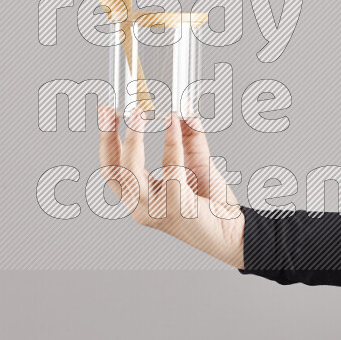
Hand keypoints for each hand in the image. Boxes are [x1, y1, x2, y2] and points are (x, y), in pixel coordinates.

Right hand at [97, 105, 244, 268]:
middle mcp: (142, 206)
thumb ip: (187, 137)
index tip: (106, 112)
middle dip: (107, 139)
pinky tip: (174, 123)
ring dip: (132, 139)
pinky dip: (170, 142)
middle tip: (112, 111)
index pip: (113, 168)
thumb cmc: (213, 203)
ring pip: (131, 172)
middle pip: (112, 172)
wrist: (235, 230)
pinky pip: (170, 169)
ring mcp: (156, 210)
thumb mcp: (195, 162)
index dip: (106, 140)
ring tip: (138, 113)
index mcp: (141, 196)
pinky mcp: (176, 207)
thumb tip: (182, 110)